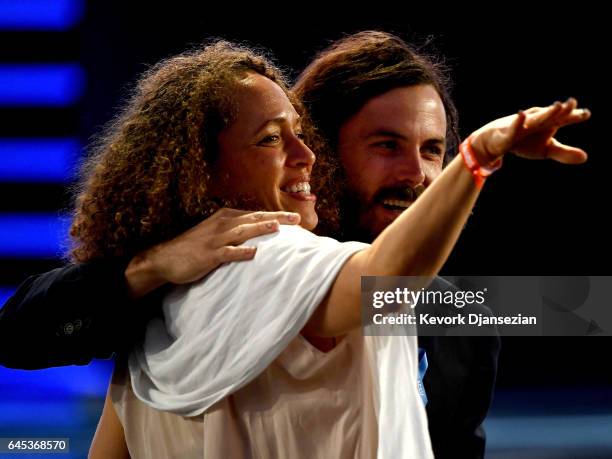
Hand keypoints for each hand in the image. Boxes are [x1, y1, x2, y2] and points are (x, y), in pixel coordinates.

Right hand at [125, 208, 299, 296]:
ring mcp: (215, 239)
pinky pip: (228, 252)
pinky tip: (255, 253)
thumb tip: (257, 235)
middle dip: (276, 218)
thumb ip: (234, 232)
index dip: (275, 216)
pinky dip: (242, 252)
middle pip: (254, 219)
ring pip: (243, 231)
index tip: (294, 218)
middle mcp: (222, 225)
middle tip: (297, 219)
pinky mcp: (209, 255)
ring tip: (280, 228)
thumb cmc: (193, 247)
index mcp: (225, 218)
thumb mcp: (215, 233)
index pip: (255, 215)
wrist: (165, 258)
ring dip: (262, 229)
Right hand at [470, 98, 590, 164]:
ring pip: (536, 118)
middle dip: (562, 110)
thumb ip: (564, 153)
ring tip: (557, 105)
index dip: (574, 115)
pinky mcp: (509, 132)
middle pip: (552, 115)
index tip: (585, 114)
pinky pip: (514, 126)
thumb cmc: (524, 141)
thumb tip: (585, 157)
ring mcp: (523, 125)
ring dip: (546, 112)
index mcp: (548, 123)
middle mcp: (537, 121)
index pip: (564, 118)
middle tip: (571, 103)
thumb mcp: (545, 150)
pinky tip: (522, 114)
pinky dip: (518, 121)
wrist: (496, 141)